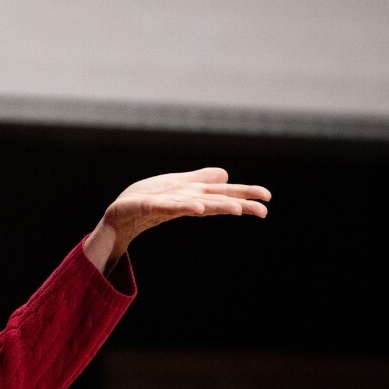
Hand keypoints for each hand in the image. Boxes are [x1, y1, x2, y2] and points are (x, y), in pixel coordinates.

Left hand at [84, 167, 270, 273]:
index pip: (223, 193)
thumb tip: (226, 175)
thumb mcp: (179, 185)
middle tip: (262, 211)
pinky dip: (182, 206)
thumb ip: (201, 180)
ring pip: (196, 205)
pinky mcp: (149, 207)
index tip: (268, 198)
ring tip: (235, 208)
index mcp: (194, 195)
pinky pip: (168, 206)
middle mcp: (185, 202)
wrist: (120, 214)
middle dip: (238, 205)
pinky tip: (195, 206)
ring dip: (215, 206)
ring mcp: (168, 205)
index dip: (245, 194)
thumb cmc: (150, 200)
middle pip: (215, 201)